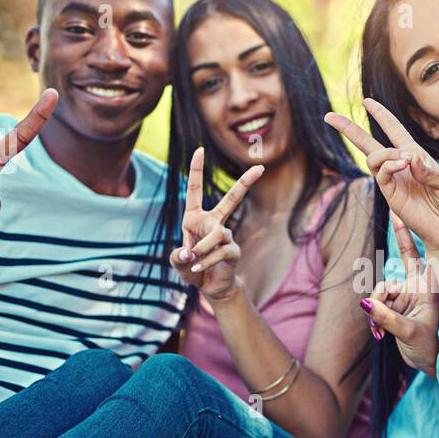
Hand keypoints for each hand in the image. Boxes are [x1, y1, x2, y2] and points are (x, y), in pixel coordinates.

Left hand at [170, 146, 263, 300]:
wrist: (210, 287)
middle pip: (232, 200)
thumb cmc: (192, 269)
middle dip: (246, 183)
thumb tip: (189, 253)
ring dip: (202, 248)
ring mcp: (226, 236)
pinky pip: (221, 251)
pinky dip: (207, 260)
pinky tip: (199, 269)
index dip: (197, 170)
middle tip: (261, 168)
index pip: (196, 190)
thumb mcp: (178, 262)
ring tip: (193, 261)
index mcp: (196, 218)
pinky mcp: (233, 251)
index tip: (200, 150)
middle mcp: (213, 223)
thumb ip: (177, 256)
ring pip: (217, 234)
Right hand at [325, 98, 438, 253]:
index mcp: (415, 156)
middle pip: (368, 143)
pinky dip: (388, 165)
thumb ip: (431, 169)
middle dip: (349, 129)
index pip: (393, 130)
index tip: (366, 101)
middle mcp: (399, 165)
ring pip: (372, 157)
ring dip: (385, 153)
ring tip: (403, 161)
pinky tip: (402, 164)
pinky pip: (380, 174)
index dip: (381, 115)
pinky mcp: (391, 195)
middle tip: (328, 116)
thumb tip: (409, 158)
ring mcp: (393, 180)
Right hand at [360, 213, 438, 376]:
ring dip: (376, 313)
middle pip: (389, 276)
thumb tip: (366, 304)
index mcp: (426, 287)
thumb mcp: (409, 332)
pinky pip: (376, 307)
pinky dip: (374, 320)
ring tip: (380, 331)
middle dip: (383, 284)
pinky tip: (378, 334)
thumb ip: (387, 318)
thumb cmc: (430, 348)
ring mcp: (404, 298)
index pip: (413, 255)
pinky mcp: (394, 309)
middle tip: (382, 276)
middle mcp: (415, 287)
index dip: (404, 233)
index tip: (397, 212)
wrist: (431, 365)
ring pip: (378, 295)